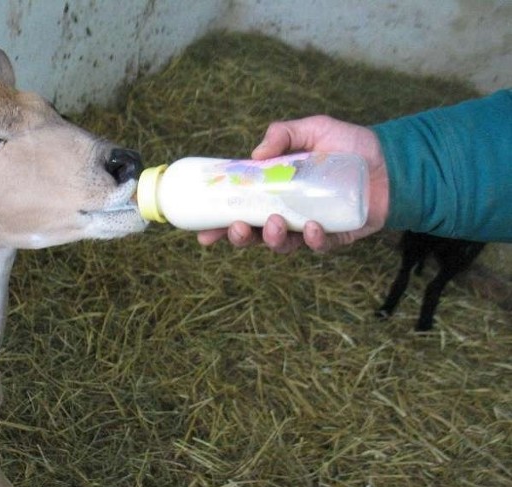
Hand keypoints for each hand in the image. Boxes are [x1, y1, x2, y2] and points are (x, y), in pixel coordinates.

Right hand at [197, 115, 389, 252]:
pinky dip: (313, 240)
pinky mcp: (336, 238)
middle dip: (239, 237)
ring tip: (272, 224)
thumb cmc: (351, 146)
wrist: (393, 161)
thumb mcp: (314, 128)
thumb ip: (283, 134)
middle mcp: (287, 213)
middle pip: (254, 235)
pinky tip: (313, 227)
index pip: (240, 209)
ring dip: (271, 240)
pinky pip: (319, 247)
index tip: (203, 233)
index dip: (219, 224)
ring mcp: (309, 228)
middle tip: (236, 228)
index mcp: (275, 191)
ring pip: (282, 246)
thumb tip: (256, 154)